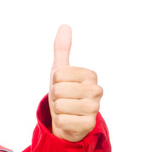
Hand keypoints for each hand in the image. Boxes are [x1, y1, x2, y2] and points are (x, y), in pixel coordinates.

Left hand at [48, 25, 102, 141]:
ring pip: (59, 106)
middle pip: (58, 90)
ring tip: (66, 109)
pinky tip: (69, 120)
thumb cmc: (65, 92)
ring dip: (58, 110)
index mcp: (90, 75)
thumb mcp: (60, 70)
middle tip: (64, 99)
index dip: (55, 81)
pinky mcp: (88, 125)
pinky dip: (60, 122)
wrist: (68, 118)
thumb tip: (64, 26)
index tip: (63, 85)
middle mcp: (96, 91)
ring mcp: (95, 109)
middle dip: (55, 96)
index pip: (58, 74)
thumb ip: (62, 49)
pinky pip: (62, 121)